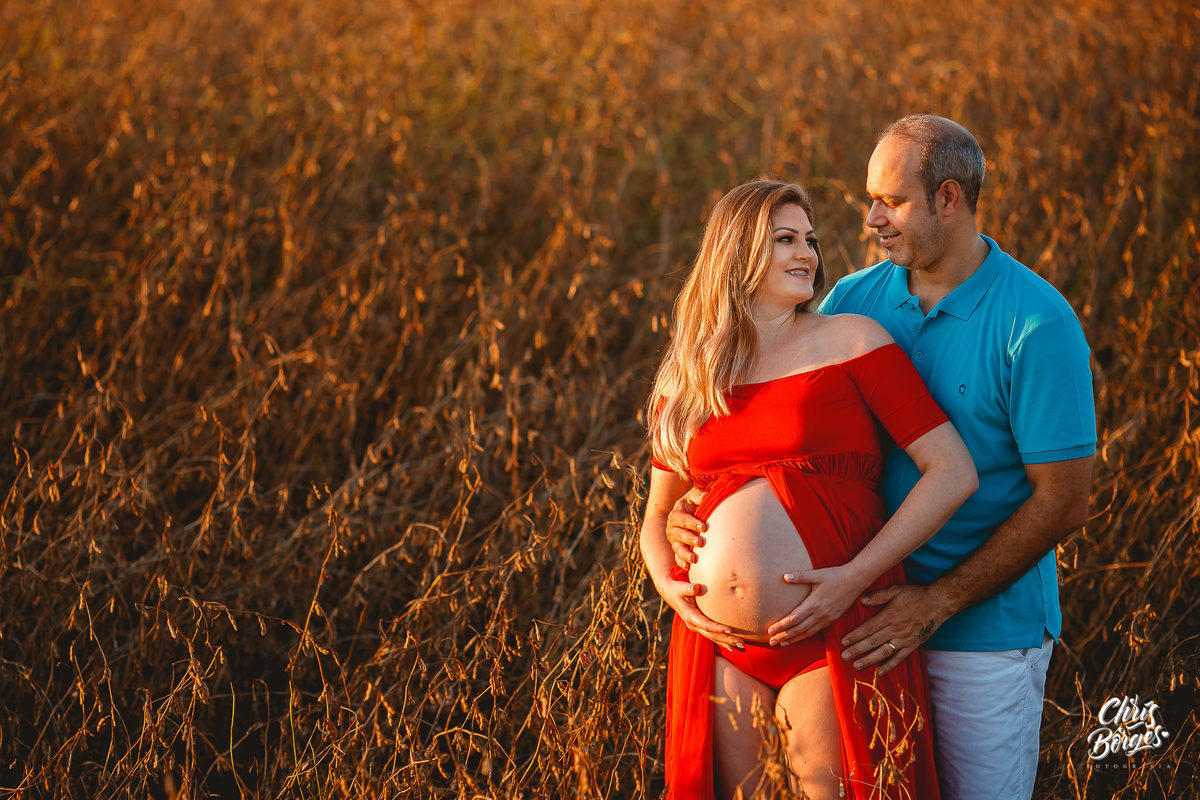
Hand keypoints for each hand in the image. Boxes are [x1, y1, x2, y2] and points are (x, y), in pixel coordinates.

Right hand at [660, 577, 743, 650]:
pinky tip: (733, 647)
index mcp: (690, 616)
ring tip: (742, 647)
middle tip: (741, 643)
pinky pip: (712, 636)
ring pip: (713, 638)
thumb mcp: (681, 587)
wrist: (670, 594)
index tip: (730, 629)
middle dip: (727, 640)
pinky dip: (723, 641)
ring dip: (727, 643)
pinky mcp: (700, 626)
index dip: (718, 628)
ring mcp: (697, 627)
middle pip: (712, 635)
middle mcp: (693, 625)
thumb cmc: (677, 589)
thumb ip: (689, 588)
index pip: (706, 624)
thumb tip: (697, 587)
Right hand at [665, 487, 707, 568]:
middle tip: (701, 543)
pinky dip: (681, 562)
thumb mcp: (695, 496)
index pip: (682, 519)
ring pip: (677, 548)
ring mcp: (674, 540)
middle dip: (689, 539)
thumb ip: (700, 495)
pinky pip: (677, 557)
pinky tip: (688, 567)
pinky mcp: (677, 549)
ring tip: (694, 559)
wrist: (688, 513)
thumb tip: (707, 495)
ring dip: (685, 553)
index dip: (692, 523)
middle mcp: (672, 528)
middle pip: (678, 535)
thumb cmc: (694, 504)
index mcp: (676, 515)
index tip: (705, 527)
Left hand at [766, 565, 868, 644]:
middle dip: (783, 636)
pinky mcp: (832, 620)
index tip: (769, 630)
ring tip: (781, 643)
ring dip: (793, 639)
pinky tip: (797, 638)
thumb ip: (800, 576)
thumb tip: (784, 576)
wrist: (856, 580)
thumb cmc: (835, 575)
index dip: (780, 626)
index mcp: (814, 603)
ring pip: (807, 633)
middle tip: (771, 642)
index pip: (793, 619)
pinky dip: (804, 636)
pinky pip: (815, 631)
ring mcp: (827, 618)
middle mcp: (820, 614)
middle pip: (798, 629)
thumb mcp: (817, 574)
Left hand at [838, 584, 953, 675]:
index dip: (854, 636)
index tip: (843, 642)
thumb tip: (861, 600)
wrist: (938, 603)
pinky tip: (880, 672)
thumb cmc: (915, 595)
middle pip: (872, 642)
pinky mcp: (912, 645)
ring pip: (883, 652)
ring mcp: (904, 639)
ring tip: (856, 666)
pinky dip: (890, 666)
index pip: (867, 628)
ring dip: (869, 660)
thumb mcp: (895, 590)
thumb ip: (878, 595)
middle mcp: (895, 630)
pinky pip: (900, 658)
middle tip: (844, 657)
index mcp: (888, 617)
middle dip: (857, 650)